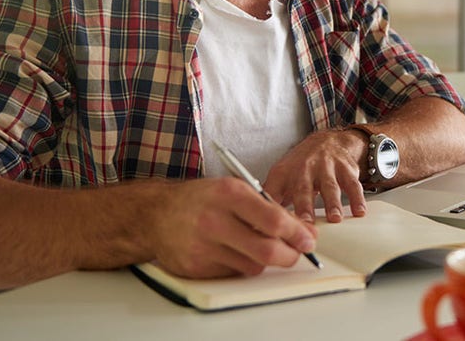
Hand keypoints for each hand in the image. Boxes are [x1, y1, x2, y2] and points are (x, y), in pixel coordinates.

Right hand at [149, 177, 317, 278]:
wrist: (155, 214)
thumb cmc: (202, 199)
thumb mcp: (236, 191)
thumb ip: (271, 209)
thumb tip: (305, 232)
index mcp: (229, 194)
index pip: (273, 220)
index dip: (297, 234)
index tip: (309, 240)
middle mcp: (215, 220)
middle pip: (267, 250)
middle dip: (290, 255)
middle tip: (296, 253)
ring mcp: (203, 246)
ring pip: (253, 266)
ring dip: (264, 260)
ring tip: (254, 244)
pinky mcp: (196, 267)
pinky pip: (234, 273)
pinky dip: (240, 265)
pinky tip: (230, 250)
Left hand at [262, 129, 367, 223]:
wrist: (327, 141)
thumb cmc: (301, 166)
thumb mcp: (280, 177)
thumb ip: (270, 198)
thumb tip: (252, 223)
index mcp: (284, 173)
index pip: (275, 191)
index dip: (273, 209)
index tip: (273, 227)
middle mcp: (305, 168)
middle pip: (303, 188)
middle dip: (304, 206)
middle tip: (305, 224)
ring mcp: (326, 167)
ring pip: (330, 186)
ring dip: (332, 202)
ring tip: (334, 218)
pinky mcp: (345, 168)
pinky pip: (352, 184)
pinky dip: (357, 198)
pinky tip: (359, 211)